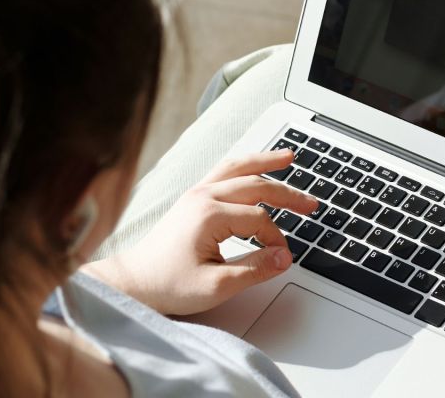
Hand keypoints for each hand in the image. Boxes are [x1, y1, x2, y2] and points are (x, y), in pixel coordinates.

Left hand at [83, 149, 317, 315]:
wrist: (133, 282)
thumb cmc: (167, 285)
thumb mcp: (215, 286)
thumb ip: (254, 270)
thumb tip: (284, 257)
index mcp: (209, 215)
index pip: (259, 219)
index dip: (275, 238)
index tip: (281, 257)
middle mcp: (203, 196)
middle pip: (255, 185)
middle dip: (287, 194)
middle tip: (311, 203)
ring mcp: (196, 194)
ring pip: (238, 168)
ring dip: (265, 162)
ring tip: (289, 157)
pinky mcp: (192, 198)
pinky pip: (223, 171)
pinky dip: (244, 165)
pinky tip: (255, 165)